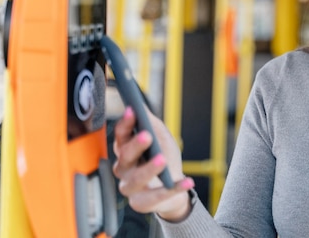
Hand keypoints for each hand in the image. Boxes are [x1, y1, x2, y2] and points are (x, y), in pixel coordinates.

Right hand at [113, 106, 194, 220]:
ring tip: (162, 160)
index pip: (120, 135)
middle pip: (124, 157)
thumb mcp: (161, 137)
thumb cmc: (164, 158)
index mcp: (126, 150)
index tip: (133, 111)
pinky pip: (156, 197)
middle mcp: (124, 168)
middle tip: (146, 135)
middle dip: (135, 146)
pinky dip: (174, 189)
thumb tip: (142, 106)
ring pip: (135, 179)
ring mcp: (130, 187)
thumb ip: (152, 123)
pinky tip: (187, 181)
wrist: (173, 186)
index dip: (125, 124)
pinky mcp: (141, 203)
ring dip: (149, 169)